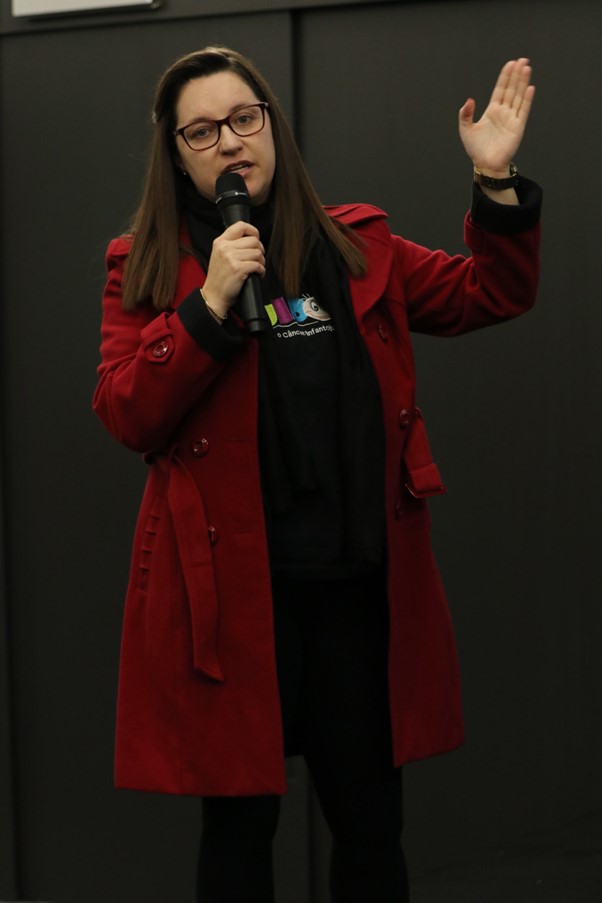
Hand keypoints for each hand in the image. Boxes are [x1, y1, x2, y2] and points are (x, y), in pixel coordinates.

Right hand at [202, 222, 265, 317]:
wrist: (213, 295)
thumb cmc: (219, 277)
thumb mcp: (219, 255)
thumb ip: (231, 245)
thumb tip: (252, 240)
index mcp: (220, 241)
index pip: (241, 226)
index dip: (253, 231)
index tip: (256, 239)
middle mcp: (225, 247)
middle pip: (254, 241)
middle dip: (260, 250)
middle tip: (257, 259)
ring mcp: (231, 258)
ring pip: (258, 253)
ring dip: (261, 262)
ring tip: (256, 268)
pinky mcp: (238, 269)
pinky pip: (258, 265)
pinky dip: (261, 271)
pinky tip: (257, 274)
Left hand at [458, 58, 534, 175]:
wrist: (486, 165)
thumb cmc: (476, 149)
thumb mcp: (466, 129)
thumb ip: (465, 114)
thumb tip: (469, 99)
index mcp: (492, 111)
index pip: (500, 89)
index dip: (505, 76)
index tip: (510, 64)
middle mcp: (503, 112)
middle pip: (511, 89)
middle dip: (516, 74)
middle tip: (522, 59)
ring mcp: (512, 118)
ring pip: (518, 96)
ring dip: (522, 82)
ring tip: (526, 68)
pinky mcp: (518, 127)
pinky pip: (523, 110)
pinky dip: (527, 99)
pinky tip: (530, 88)